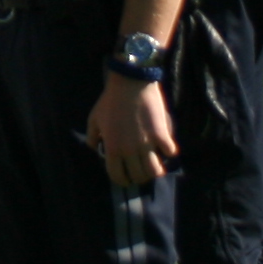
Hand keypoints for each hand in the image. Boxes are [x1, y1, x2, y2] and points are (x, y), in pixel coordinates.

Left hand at [86, 69, 176, 186]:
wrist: (130, 82)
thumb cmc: (111, 100)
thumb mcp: (94, 118)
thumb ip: (91, 136)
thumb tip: (94, 149)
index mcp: (112, 148)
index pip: (117, 176)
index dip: (122, 181)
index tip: (126, 179)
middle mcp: (129, 150)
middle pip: (138, 176)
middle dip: (139, 177)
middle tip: (141, 171)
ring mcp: (147, 144)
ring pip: (155, 171)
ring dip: (155, 171)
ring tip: (155, 165)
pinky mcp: (161, 135)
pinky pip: (170, 153)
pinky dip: (169, 153)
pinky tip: (166, 147)